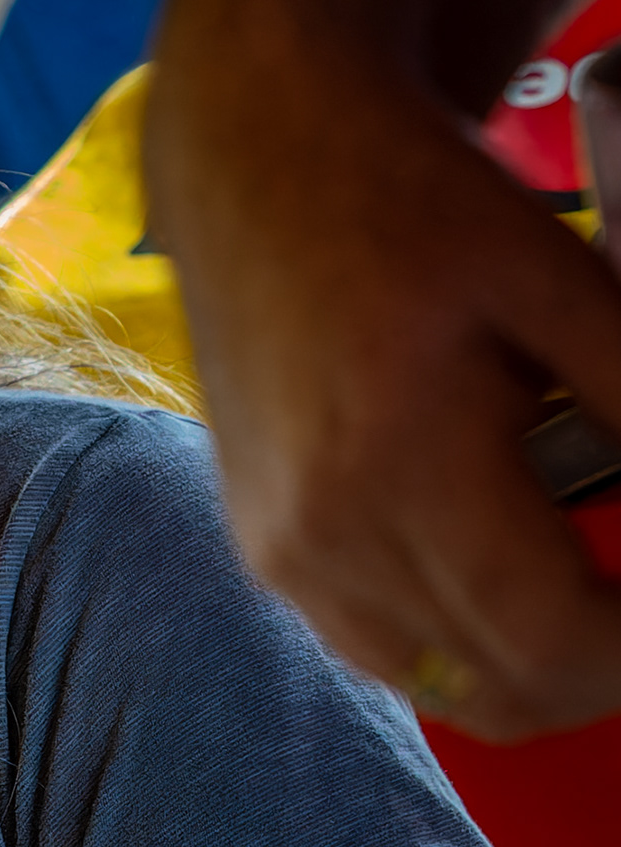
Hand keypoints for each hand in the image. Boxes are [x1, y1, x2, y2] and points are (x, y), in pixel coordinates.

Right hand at [146, 8, 620, 740]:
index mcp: (396, 458)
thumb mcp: (557, 278)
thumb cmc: (409, 197)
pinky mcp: (263, 552)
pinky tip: (508, 572)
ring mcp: (282, 555)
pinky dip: (463, 642)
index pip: (549, 638)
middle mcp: (322, 534)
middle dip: (600, 668)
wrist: (259, 154)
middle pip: (499, 692)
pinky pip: (384, 650)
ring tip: (591, 589)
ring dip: (532, 669)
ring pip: (442, 689)